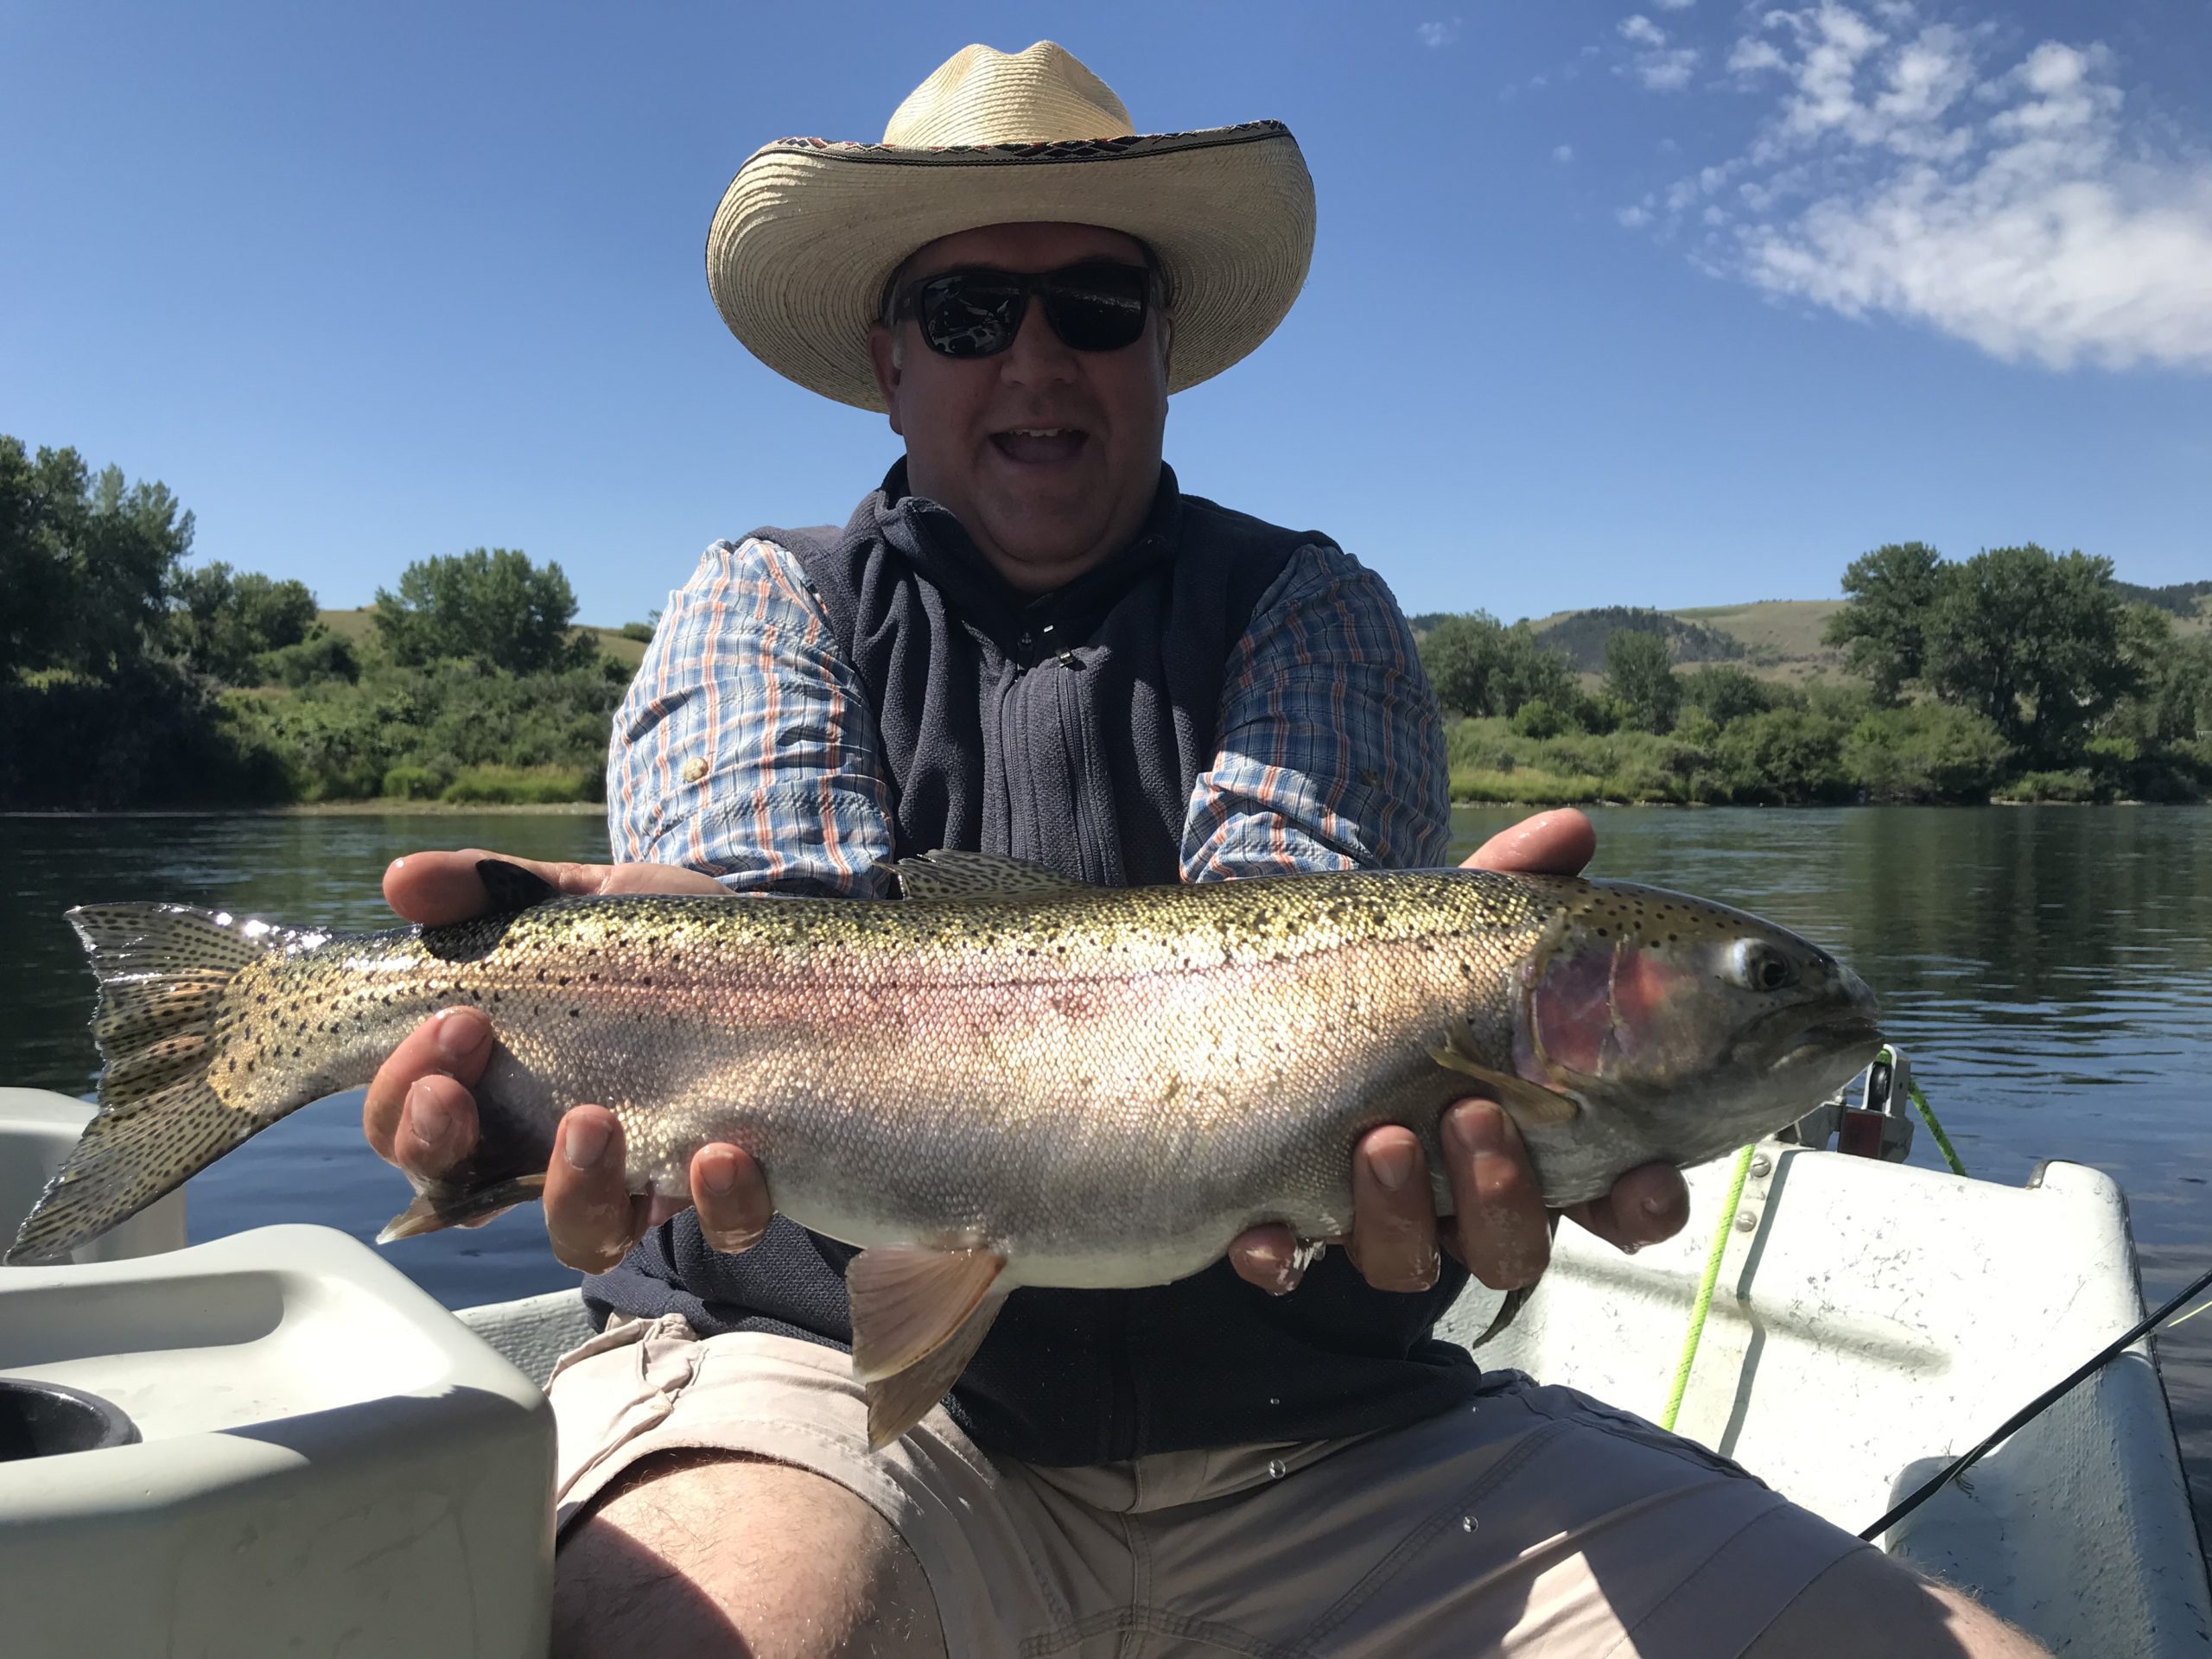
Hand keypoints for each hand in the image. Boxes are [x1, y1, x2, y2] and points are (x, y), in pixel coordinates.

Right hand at [360, 849, 774, 1271]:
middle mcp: (547, 1149)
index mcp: (491, 1086)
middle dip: (438, 1147)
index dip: (404, 1094)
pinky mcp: (726, 1190)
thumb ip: (490, 887)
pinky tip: (721, 1151)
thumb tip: (401, 879)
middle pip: (457, 1195)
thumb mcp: (576, 899)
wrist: (778, 949)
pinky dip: (718, 1204)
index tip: (454, 1020)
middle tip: (461, 1093)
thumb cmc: (653, 937)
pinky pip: (719, 1230)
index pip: (405, 1124)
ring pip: (581, 1237)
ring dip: (574, 1191)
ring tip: (593, 1118)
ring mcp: (637, 1178)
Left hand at [1227, 810, 1691, 1295]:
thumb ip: (1517, 883)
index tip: (1642, 1179)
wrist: (1276, 975)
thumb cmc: (1395, 962)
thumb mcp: (1452, 921)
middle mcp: (1460, 1192)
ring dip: (1399, 1215)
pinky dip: (1277, 1256)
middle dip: (1505, 1199)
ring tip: (1380, 1136)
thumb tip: (1573, 831)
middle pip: (1513, 1247)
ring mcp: (1375, 1214)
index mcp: (1531, 1133)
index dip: (1641, 1203)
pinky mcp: (1288, 1220)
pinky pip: (1285, 1267)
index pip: (1616, 1198)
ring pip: (1410, 1263)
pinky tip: (1261, 1229)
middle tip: (1475, 1115)